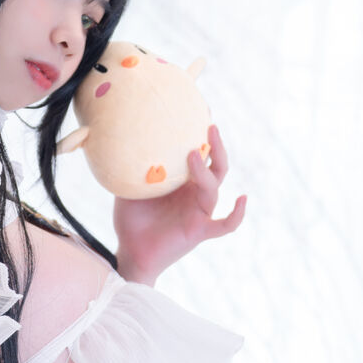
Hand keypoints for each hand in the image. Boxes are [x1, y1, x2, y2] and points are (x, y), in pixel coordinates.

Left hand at [113, 124, 246, 284]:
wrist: (131, 252)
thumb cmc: (132, 220)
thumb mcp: (128, 189)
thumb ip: (129, 169)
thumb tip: (119, 141)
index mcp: (183, 181)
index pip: (200, 154)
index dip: (204, 135)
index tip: (202, 110)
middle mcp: (195, 193)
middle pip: (216, 165)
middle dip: (216, 145)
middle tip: (209, 124)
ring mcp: (200, 211)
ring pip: (213, 188)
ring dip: (204, 171)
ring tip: (192, 154)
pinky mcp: (200, 230)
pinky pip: (225, 224)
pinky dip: (237, 214)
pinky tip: (243, 199)